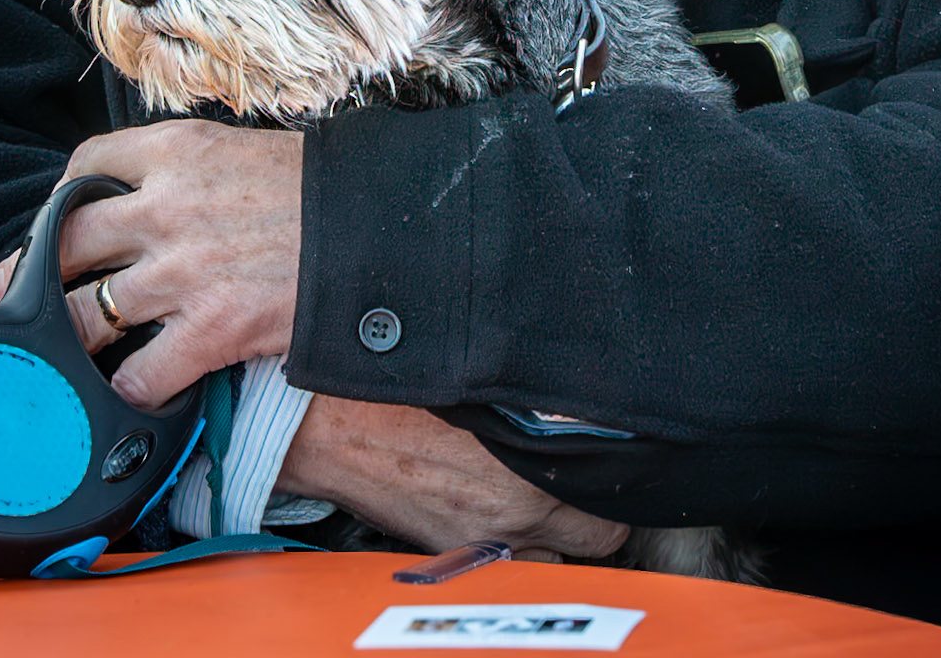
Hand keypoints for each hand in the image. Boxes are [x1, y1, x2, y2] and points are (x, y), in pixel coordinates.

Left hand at [0, 121, 302, 406]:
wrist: (384, 228)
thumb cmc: (323, 189)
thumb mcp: (249, 149)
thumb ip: (192, 170)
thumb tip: (149, 199)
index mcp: (179, 150)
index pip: (87, 163)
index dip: (63, 197)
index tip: (60, 221)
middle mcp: (167, 206)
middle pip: (67, 241)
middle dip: (32, 273)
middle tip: (15, 295)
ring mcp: (184, 272)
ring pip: (86, 315)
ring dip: (69, 340)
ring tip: (60, 355)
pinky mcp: (211, 330)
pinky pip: (141, 376)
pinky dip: (132, 391)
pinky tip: (137, 390)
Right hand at [276, 397, 628, 562]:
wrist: (321, 420)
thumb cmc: (395, 387)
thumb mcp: (484, 377)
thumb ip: (541, 396)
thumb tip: (582, 398)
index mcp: (527, 475)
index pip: (613, 505)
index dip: (619, 477)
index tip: (613, 455)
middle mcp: (511, 521)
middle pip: (597, 540)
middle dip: (596, 511)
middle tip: (586, 474)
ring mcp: (478, 545)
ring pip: (554, 558)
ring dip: (555, 532)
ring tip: (544, 491)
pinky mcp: (446, 554)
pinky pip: (507, 564)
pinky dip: (513, 545)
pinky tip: (500, 506)